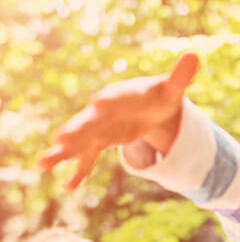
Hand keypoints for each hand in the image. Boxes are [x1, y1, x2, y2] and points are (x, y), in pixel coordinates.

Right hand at [38, 51, 199, 189]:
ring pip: (80, 140)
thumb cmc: (159, 96)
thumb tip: (195, 54)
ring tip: (44, 163)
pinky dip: (79, 171)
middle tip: (60, 140)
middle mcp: (104, 110)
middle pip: (89, 121)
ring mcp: (100, 127)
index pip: (116, 98)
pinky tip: (69, 187)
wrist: (148, 107)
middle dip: (76, 131)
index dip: (110, 101)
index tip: (101, 103)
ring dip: (64, 152)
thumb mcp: (172, 90)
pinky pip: (88, 157)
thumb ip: (180, 76)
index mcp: (121, 95)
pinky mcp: (101, 141)